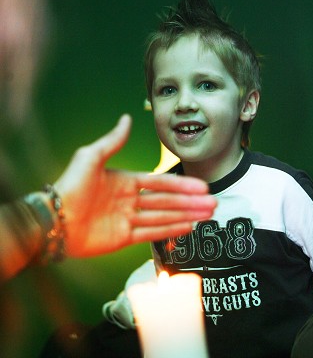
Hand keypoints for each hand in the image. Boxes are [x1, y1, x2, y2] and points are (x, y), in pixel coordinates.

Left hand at [54, 115, 215, 256]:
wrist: (54, 220)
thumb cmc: (70, 186)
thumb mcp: (91, 157)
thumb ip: (113, 141)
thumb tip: (127, 118)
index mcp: (125, 181)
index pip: (160, 182)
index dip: (181, 185)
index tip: (201, 186)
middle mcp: (129, 200)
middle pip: (167, 201)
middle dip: (190, 202)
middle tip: (213, 203)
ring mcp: (128, 220)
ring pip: (163, 217)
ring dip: (186, 216)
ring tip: (208, 216)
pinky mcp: (123, 238)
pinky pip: (151, 234)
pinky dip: (170, 231)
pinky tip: (188, 227)